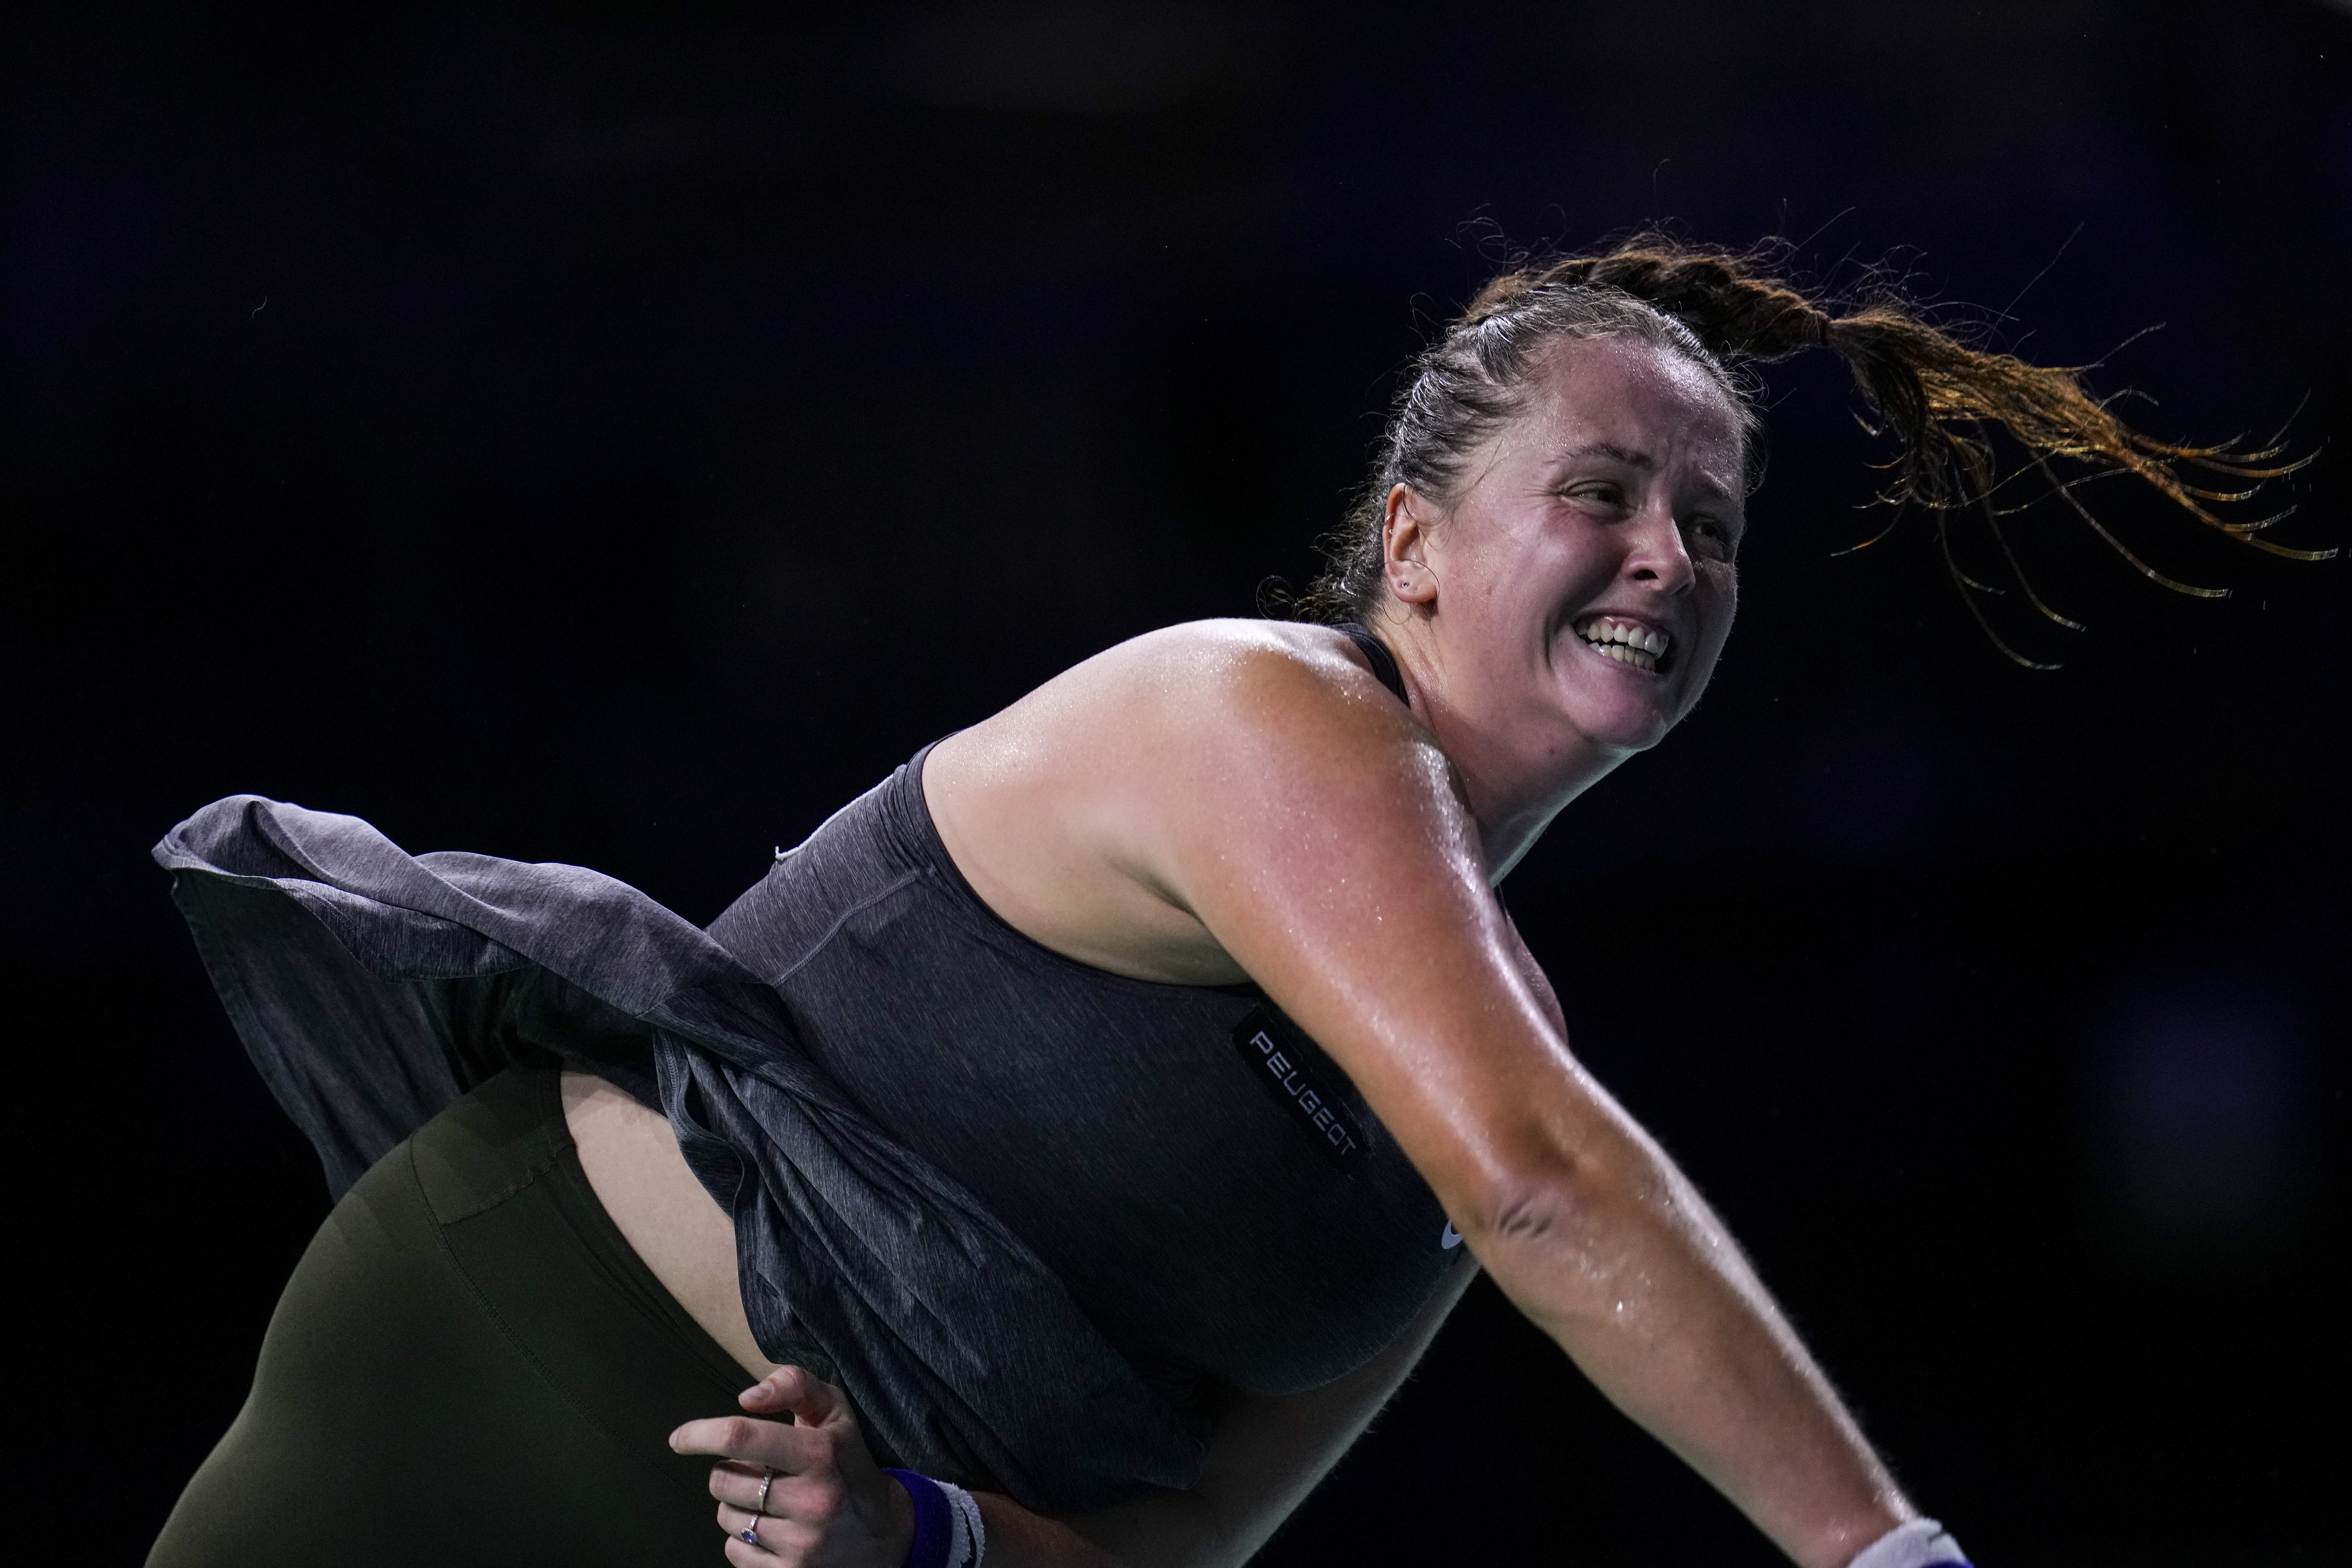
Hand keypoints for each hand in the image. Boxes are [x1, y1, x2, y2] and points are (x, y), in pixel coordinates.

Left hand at [671, 1365, 916, 1566]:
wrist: (885, 1532)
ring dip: (736, 1505)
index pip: (742, 1437)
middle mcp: (811, 1501)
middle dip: (730, 1471)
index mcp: (819, 1455)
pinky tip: (771, 1528)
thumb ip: (794, 1385)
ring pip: (726, 1517)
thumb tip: (746, 1398)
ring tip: (768, 1499)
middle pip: (723, 1481)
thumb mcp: (834, 1412)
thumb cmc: (847, 1462)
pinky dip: (742, 1538)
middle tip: (759, 1471)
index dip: (701, 1434)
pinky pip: (734, 1551)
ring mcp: (801, 1543)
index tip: (679, 1438)